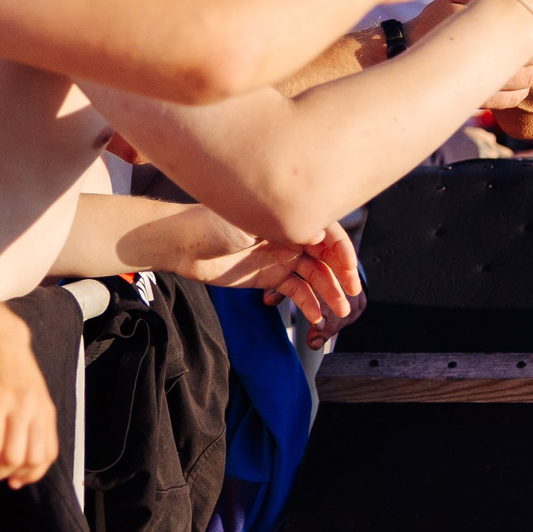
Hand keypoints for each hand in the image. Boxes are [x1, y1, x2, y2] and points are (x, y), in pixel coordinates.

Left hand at [165, 209, 364, 343]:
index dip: (342, 251)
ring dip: (328, 293)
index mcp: (286, 215)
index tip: (350, 271)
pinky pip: (296, 291)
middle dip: (340, 275)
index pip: (326, 232)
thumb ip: (283, 227)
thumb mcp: (248, 220)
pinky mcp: (270, 277)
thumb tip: (317, 234)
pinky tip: (316, 316)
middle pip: (325, 256)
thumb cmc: (210, 223)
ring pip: (314, 276)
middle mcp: (289, 236)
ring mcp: (281, 257)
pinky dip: (307, 303)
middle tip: (350, 296)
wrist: (182, 244)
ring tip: (338, 312)